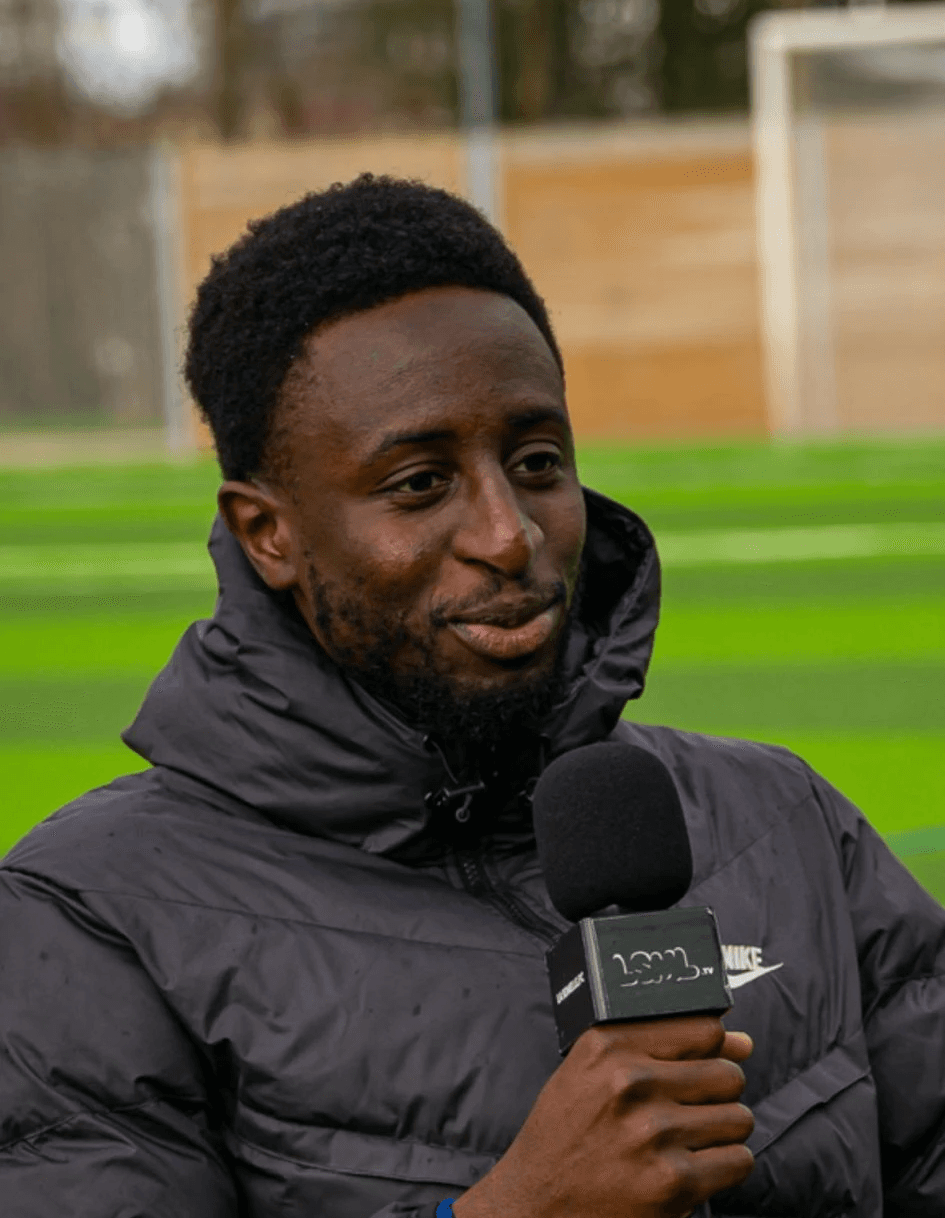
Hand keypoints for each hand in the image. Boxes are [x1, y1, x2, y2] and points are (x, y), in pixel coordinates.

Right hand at [452, 1016, 753, 1217]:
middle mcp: (630, 1083)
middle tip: (691, 1111)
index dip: (717, 1046)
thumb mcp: (590, 1071)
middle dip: (719, 1094)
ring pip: (738, 1118)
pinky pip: (738, 1161)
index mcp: (608, 1047)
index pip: (702, 1027)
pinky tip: (691, 1169)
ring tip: (688, 1141)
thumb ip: (659, 1047)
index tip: (714, 1058)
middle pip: (727, 1073)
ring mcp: (653, 1132)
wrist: (535, 1205)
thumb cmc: (566, 1135)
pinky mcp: (672, 1182)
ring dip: (722, 1133)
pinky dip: (723, 1168)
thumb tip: (742, 1043)